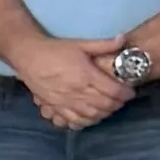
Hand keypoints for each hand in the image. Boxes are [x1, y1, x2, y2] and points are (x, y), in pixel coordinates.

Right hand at [9, 36, 131, 129]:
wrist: (28, 57)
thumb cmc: (55, 50)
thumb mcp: (80, 44)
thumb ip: (104, 45)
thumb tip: (124, 38)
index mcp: (86, 75)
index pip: (113, 90)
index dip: (126, 93)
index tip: (130, 91)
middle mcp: (77, 91)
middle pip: (105, 105)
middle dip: (117, 104)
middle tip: (122, 99)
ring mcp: (66, 102)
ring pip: (92, 115)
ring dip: (104, 114)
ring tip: (109, 108)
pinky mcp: (55, 107)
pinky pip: (74, 120)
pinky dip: (87, 121)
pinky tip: (91, 117)